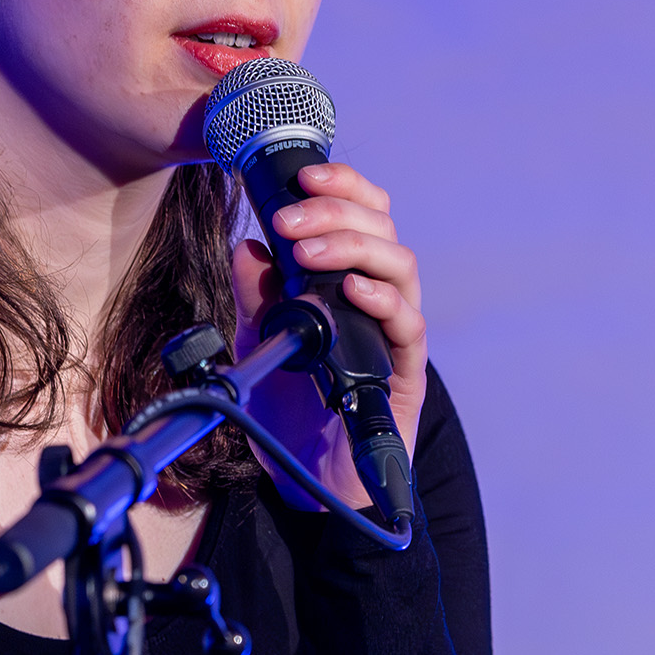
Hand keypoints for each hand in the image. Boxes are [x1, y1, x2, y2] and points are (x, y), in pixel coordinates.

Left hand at [230, 162, 427, 509]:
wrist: (304, 477)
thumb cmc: (291, 405)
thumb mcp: (261, 339)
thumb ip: (256, 294)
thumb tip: (247, 247)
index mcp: (350, 277)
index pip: (362, 213)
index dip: (342, 185)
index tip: (304, 176)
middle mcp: (379, 297)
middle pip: (382, 229)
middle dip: (335, 212)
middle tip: (288, 221)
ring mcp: (395, 333)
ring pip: (399, 266)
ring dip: (352, 248)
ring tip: (306, 253)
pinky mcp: (405, 372)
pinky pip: (407, 325)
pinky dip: (381, 301)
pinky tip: (351, 292)